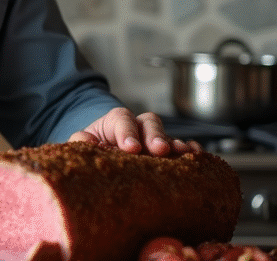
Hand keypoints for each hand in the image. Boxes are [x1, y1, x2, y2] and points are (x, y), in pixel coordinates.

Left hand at [69, 108, 201, 155]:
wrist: (102, 157)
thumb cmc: (94, 149)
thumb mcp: (82, 143)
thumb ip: (81, 140)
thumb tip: (86, 142)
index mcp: (115, 121)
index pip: (122, 119)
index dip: (127, 132)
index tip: (130, 148)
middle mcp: (138, 127)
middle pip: (149, 123)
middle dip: (155, 135)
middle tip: (159, 150)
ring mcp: (154, 140)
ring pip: (167, 135)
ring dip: (175, 144)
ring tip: (182, 153)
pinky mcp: (167, 154)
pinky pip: (182, 148)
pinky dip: (190, 150)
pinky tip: (195, 156)